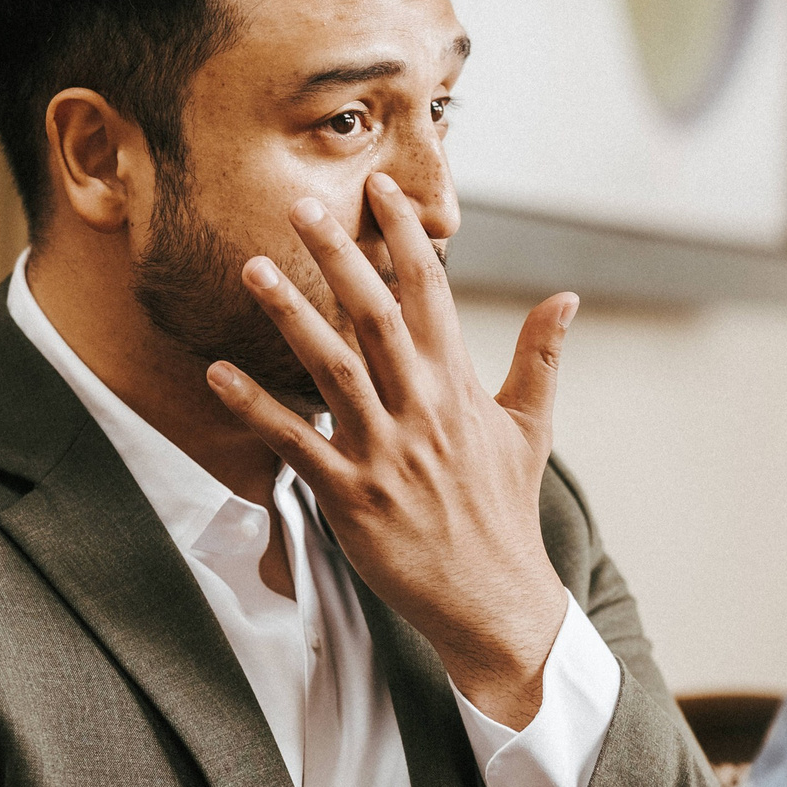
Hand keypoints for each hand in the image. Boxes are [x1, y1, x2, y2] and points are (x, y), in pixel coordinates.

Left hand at [207, 173, 577, 727]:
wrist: (495, 598)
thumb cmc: (505, 511)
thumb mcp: (530, 427)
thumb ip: (540, 356)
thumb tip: (566, 298)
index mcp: (460, 386)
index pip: (432, 293)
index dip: (404, 236)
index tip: (380, 188)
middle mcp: (423, 410)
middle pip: (377, 315)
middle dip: (339, 256)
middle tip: (302, 205)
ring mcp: (387, 454)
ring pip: (334, 369)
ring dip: (292, 317)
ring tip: (253, 269)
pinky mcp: (353, 499)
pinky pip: (297, 444)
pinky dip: (257, 408)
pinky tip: (219, 373)